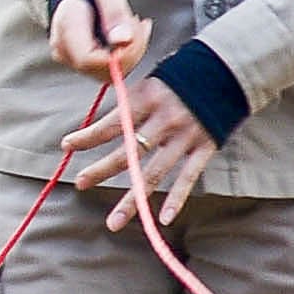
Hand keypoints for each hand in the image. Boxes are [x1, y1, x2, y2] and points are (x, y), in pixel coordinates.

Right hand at [49, 0, 143, 76]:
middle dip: (130, 47)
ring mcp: (76, 60)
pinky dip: (129, 48)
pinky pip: (114, 66)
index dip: (118, 51)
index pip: (90, 59)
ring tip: (134, 21)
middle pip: (104, 68)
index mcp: (64, 32)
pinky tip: (133, 29)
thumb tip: (123, 40)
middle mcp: (66, 53)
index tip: (135, 25)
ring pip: (113, 70)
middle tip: (135, 20)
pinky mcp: (89, 63)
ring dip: (132, 47)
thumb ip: (114, 12)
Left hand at [71, 67, 221, 224]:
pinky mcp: (205, 148)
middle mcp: (164, 120)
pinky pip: (188, 178)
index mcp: (147, 100)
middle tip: (80, 183)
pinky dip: (176, 199)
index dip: (88, 136)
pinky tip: (162, 220)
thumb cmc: (180, 76)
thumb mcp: (150, 82)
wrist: (227, 71)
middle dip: (102, 170)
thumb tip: (98, 125)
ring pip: (154, 173)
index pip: (112, 124)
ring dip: (132, 200)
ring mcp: (185, 137)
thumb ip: (128, 105)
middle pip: (129, 152)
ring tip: (113, 222)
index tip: (67, 145)